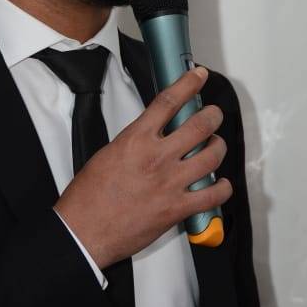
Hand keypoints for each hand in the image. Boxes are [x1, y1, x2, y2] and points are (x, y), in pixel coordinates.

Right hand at [55, 66, 231, 268]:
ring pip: (212, 156)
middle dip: (212, 115)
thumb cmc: (89, 197)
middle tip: (213, 114)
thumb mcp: (108, 153)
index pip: (168, 102)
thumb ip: (134, 142)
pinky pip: (213, 195)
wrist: (84, 230)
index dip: (188, 83)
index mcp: (136, 140)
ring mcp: (170, 183)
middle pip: (199, 125)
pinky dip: (222, 187)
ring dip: (218, 147)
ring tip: (216, 145)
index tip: (198, 76)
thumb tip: (152, 135)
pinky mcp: (177, 209)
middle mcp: (157, 158)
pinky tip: (221, 184)